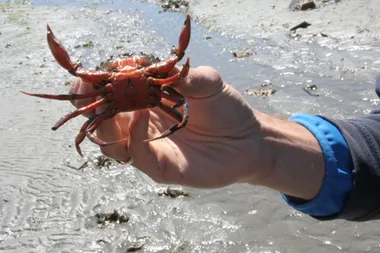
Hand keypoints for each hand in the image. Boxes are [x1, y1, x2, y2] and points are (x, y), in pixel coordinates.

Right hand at [69, 66, 267, 187]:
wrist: (248, 140)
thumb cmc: (226, 108)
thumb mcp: (207, 82)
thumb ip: (181, 75)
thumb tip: (150, 67)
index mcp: (146, 101)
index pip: (111, 93)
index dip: (95, 83)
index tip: (90, 73)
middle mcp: (142, 125)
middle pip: (102, 118)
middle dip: (90, 102)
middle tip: (88, 88)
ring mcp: (149, 146)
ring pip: (111, 141)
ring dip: (104, 122)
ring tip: (109, 102)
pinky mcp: (160, 167)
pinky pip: (137, 155)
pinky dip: (132, 136)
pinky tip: (139, 115)